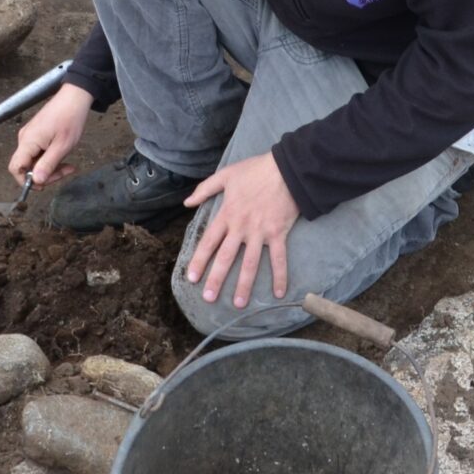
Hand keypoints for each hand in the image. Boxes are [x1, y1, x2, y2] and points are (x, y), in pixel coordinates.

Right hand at [8, 84, 92, 186]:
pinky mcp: (37, 134)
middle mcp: (25, 139)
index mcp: (27, 141)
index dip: (25, 181)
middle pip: (26, 166)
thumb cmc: (69, 118)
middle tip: (64, 172)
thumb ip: (47, 165)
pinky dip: (50, 157)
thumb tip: (36, 181)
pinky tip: (63, 155)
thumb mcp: (62, 146)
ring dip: (50, 167)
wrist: (74, 97)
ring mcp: (30, 136)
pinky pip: (39, 152)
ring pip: (34, 160)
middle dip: (45, 174)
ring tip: (68, 165)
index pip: (15, 168)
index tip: (43, 185)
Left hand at [182, 152, 299, 309]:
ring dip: (244, 285)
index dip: (199, 261)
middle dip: (216, 279)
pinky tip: (279, 294)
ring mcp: (260, 233)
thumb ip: (204, 189)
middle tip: (209, 298)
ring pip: (250, 263)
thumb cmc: (255, 171)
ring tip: (238, 304)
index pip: (209, 242)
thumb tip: (186, 202)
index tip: (191, 278)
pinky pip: (279, 259)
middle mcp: (241, 227)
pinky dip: (280, 276)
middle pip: (226, 257)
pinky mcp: (278, 234)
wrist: (287, 169)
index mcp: (227, 214)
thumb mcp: (226, 175)